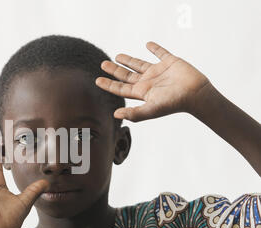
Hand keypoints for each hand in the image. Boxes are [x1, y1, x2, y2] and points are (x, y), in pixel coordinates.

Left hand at [95, 41, 210, 121]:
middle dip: (115, 70)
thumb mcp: (151, 109)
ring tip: (117, 56)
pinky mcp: (170, 62)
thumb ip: (134, 113)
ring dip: (129, 60)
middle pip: (127, 75)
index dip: (109, 84)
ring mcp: (159, 72)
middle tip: (103, 64)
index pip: (121, 88)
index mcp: (142, 92)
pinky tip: (148, 44)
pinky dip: (154, 48)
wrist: (196, 94)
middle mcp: (148, 82)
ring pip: (139, 64)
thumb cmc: (174, 103)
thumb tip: (115, 115)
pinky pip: (160, 53)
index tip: (97, 80)